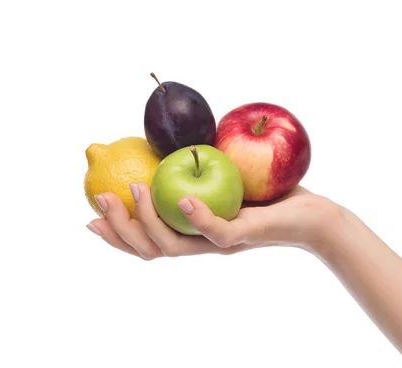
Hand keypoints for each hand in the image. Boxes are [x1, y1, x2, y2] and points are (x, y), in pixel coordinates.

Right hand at [86, 183, 340, 259]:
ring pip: (174, 245)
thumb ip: (192, 168)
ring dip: (148, 218)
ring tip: (135, 188)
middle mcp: (200, 244)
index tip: (90, 218)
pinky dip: (198, 217)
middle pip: (150, 249)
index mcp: (190, 234)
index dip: (116, 235)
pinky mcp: (245, 236)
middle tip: (101, 197)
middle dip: (120, 227)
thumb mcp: (220, 175)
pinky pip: (217, 232)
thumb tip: (163, 144)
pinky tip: (184, 199)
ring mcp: (221, 243)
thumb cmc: (265, 191)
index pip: (146, 243)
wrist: (311, 212)